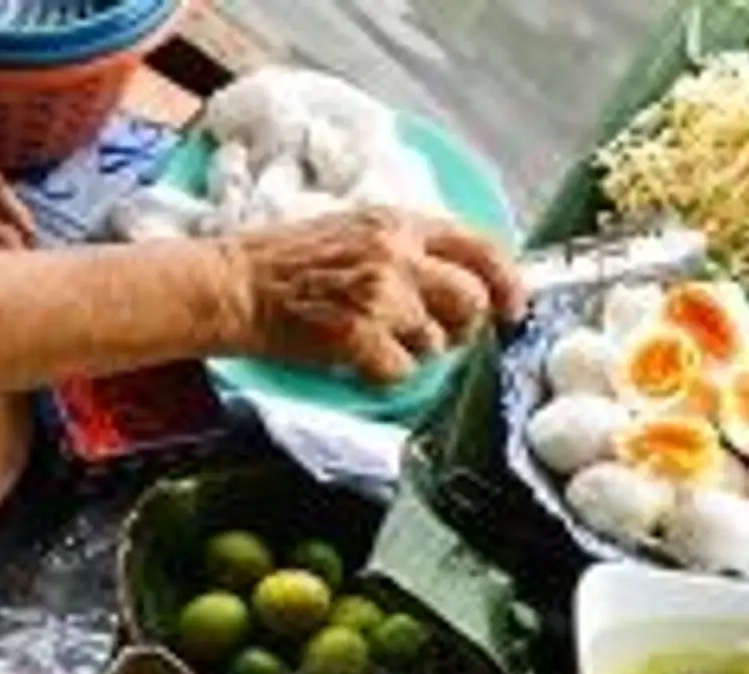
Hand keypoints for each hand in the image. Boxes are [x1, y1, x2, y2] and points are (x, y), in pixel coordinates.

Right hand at [219, 207, 526, 382]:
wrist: (235, 285)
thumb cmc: (289, 262)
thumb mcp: (356, 230)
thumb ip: (409, 247)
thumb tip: (463, 278)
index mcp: (398, 223)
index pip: (480, 248)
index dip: (508, 282)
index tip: (513, 308)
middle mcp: (396, 254)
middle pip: (471, 300)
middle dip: (463, 327)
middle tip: (439, 336)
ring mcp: (379, 295)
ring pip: (437, 342)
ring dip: (416, 352)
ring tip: (378, 340)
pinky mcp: (359, 335)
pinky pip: (402, 371)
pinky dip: (384, 375)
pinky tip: (358, 359)